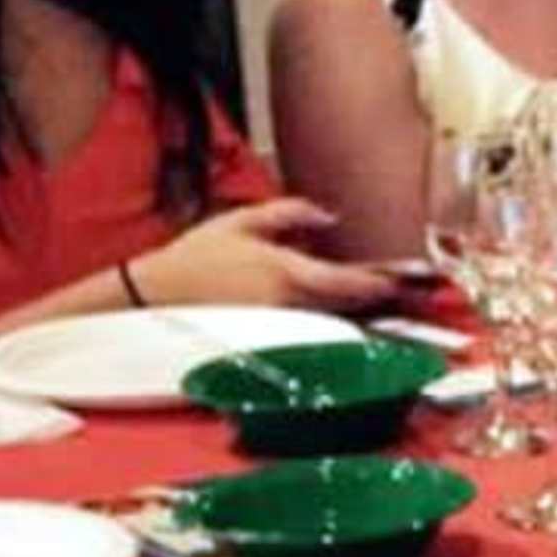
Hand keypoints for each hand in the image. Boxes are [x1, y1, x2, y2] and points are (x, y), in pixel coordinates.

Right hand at [131, 198, 401, 312]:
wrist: (157, 294)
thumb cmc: (196, 258)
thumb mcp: (241, 221)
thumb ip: (290, 214)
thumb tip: (328, 216)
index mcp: (286, 273)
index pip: (347, 283)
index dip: (378, 284)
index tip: (400, 280)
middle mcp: (289, 305)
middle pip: (347, 308)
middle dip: (375, 301)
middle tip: (400, 290)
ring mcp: (280, 327)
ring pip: (331, 322)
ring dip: (355, 313)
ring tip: (376, 300)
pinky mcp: (270, 342)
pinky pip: (309, 332)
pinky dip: (328, 324)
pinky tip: (336, 316)